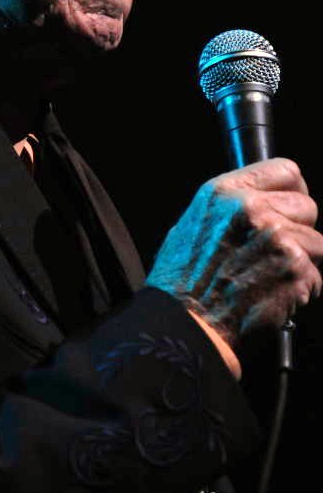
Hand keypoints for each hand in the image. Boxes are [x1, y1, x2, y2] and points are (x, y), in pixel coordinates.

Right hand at [147, 158, 322, 347]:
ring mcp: (278, 239)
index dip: (291, 191)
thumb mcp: (196, 223)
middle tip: (273, 252)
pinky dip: (301, 289)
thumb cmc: (183, 279)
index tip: (289, 207)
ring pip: (317, 243)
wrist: (184, 322)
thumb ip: (233, 206)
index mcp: (226, 192)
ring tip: (269, 277)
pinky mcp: (295, 271)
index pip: (285, 170)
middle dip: (298, 228)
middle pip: (307, 206)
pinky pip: (316, 276)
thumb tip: (264, 200)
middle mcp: (253, 210)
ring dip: (301, 261)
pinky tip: (272, 294)